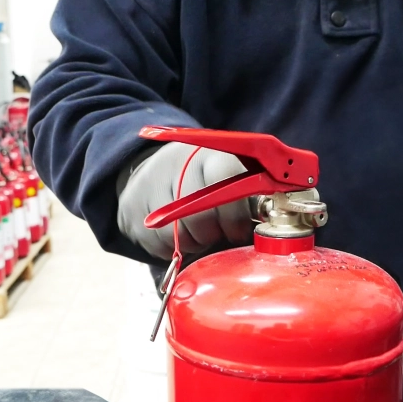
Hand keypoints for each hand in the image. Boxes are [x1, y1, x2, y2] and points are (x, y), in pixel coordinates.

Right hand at [117, 142, 250, 259]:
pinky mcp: (130, 209)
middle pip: (201, 216)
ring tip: (198, 230)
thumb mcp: (229, 172)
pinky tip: (177, 233)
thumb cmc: (203, 180)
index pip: (225, 178)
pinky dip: (172, 248)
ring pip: (180, 236)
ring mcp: (149, 186)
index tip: (241, 228)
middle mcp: (176, 165)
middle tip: (219, 231)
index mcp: (209, 153)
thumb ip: (251, 193)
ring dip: (195, 241)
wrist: (150, 169)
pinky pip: (159, 245)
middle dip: (215, 232)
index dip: (236, 213)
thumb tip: (272, 221)